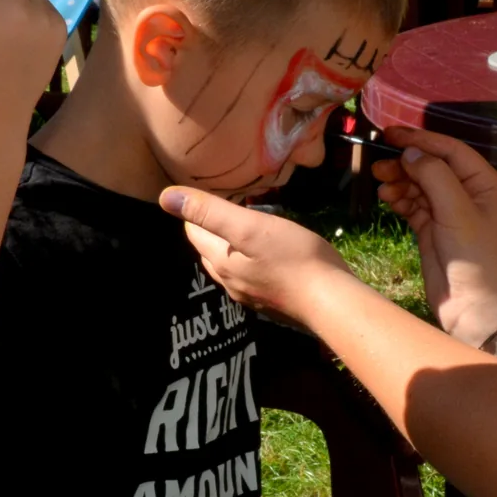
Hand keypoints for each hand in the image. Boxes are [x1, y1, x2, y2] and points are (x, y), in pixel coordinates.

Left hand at [161, 186, 359, 324]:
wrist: (331, 301)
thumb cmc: (293, 258)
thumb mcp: (250, 227)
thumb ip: (210, 212)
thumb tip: (165, 197)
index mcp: (221, 262)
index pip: (194, 232)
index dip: (198, 210)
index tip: (212, 193)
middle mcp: (230, 283)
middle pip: (210, 250)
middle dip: (213, 228)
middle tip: (229, 206)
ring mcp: (252, 296)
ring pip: (231, 266)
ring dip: (232, 246)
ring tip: (248, 227)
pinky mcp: (272, 303)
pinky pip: (253, 278)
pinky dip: (252, 262)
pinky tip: (269, 256)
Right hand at [371, 127, 496, 343]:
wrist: (477, 311)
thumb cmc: (477, 260)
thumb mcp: (458, 212)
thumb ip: (434, 176)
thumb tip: (410, 153)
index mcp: (484, 183)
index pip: (450, 150)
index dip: (420, 139)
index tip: (389, 133)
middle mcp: (468, 194)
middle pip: (431, 166)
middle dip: (405, 163)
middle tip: (378, 166)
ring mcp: (449, 213)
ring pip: (418, 185)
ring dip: (399, 182)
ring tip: (381, 186)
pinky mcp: (433, 231)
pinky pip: (412, 205)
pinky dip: (399, 200)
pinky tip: (388, 199)